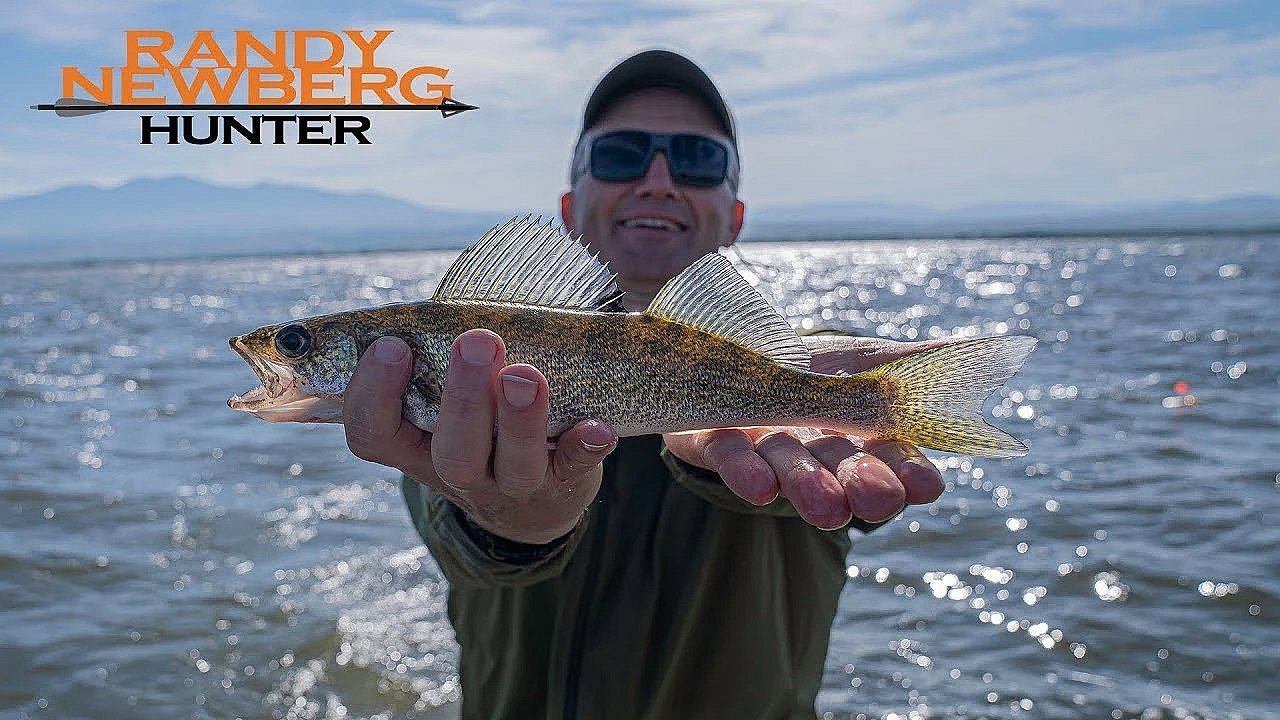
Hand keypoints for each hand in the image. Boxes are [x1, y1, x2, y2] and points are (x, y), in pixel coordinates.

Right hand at [342, 330, 616, 544]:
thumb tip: (441, 294)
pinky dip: (586, 448)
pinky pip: (576, 469)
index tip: (392, 345)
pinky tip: (597, 426)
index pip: (373, 433)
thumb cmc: (477, 431)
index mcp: (417, 447)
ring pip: (514, 465)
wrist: (529, 509)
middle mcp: (460, 473)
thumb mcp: (440, 408)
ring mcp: (514, 485)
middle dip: (464, 397)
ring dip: (519, 419)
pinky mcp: (564, 481)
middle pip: (454, 452)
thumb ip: (433, 360)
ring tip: (526, 374)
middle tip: (476, 340)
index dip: (373, 394)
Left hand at [663, 336, 946, 529]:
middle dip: (862, 485)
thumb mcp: (857, 359)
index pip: (891, 458)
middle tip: (879, 499)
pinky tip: (758, 486)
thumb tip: (988, 350)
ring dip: (809, 489)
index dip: (908, 472)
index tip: (927, 484)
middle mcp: (812, 451)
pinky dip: (744, 472)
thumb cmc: (800, 367)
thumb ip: (911, 362)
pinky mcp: (712, 445)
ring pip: (790, 471)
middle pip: (842, 471)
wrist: (716, 359)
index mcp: (854, 434)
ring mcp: (763, 451)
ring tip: (828, 508)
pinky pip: (728, 459)